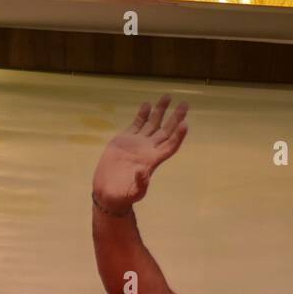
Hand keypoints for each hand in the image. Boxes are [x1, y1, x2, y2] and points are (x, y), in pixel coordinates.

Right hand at [92, 95, 188, 215]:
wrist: (108, 192)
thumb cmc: (122, 196)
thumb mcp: (132, 193)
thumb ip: (139, 184)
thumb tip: (142, 172)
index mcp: (153, 161)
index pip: (170, 146)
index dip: (178, 136)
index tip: (184, 124)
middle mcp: (149, 149)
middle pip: (166, 131)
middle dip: (175, 118)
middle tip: (185, 104)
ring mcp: (138, 143)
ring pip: (153, 124)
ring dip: (160, 111)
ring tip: (167, 97)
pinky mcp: (125, 139)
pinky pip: (137, 124)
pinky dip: (142, 114)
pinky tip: (147, 104)